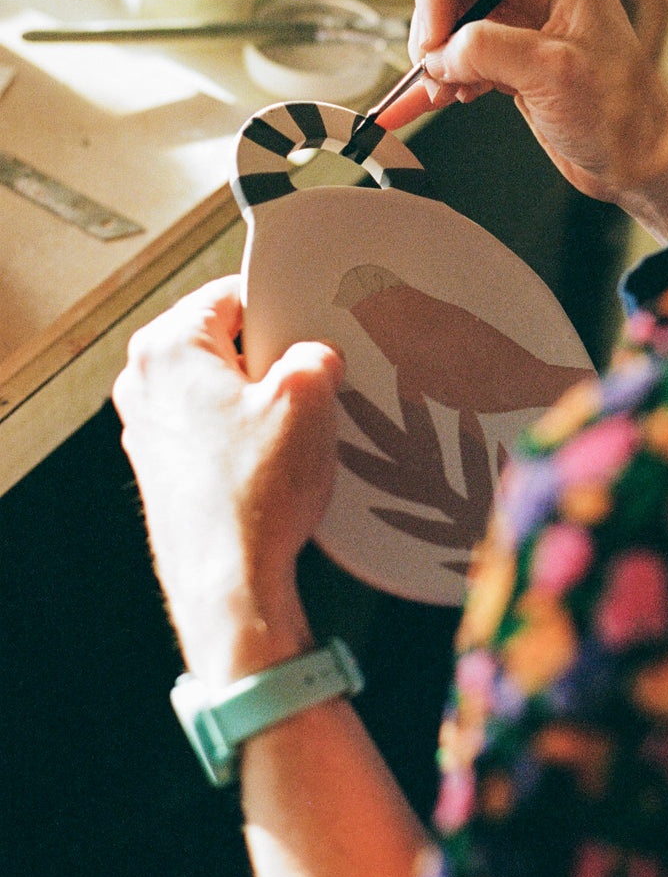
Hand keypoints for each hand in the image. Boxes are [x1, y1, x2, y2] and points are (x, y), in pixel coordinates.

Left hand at [113, 276, 343, 686]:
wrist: (228, 583)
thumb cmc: (252, 496)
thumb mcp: (309, 398)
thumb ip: (315, 354)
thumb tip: (314, 357)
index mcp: (166, 347)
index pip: (231, 294)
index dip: (279, 308)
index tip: (306, 328)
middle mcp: (142, 383)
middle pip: (221, 340)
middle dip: (266, 357)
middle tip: (305, 384)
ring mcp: (147, 428)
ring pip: (217, 386)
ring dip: (255, 400)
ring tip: (290, 431)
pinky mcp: (160, 467)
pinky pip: (210, 427)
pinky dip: (240, 436)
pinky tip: (272, 463)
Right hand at [382, 0, 667, 196]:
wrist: (638, 163)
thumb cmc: (622, 115)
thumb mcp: (552, 73)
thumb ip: (490, 50)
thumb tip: (440, 51)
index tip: (432, 37)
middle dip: (434, 26)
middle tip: (431, 69)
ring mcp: (525, 19)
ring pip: (452, 21)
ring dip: (436, 57)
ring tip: (439, 93)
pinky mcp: (513, 55)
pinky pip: (460, 55)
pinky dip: (439, 77)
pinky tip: (417, 103)